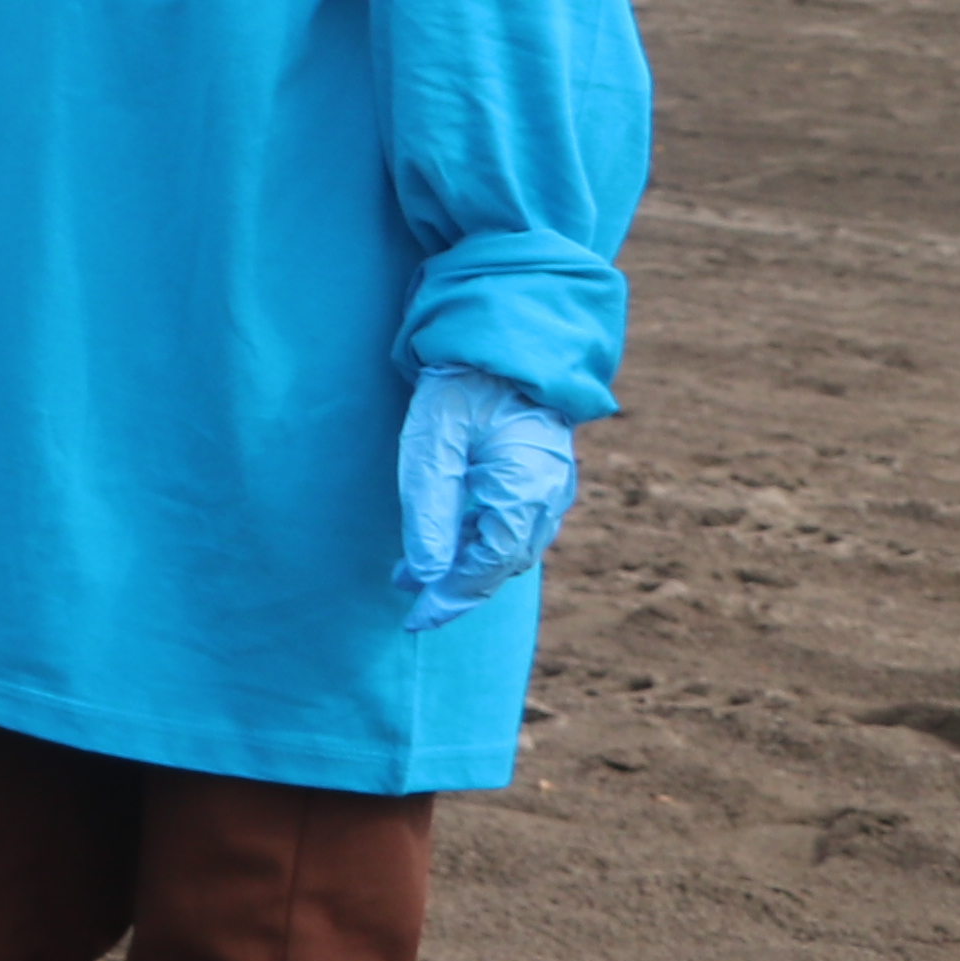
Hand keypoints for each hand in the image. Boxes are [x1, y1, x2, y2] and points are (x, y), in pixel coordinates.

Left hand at [393, 367, 580, 631]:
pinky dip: (476, 540)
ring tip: (411, 574)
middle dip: (456, 585)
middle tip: (410, 603)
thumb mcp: (431, 447)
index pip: (489, 566)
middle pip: (501, 562)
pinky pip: (511, 523)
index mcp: (527, 491)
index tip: (415, 620)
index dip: (452, 597)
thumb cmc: (461, 386)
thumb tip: (426, 577)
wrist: (499, 340)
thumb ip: (430, 513)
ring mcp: (549, 487)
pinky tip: (443, 541)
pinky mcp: (538, 476)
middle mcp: (548, 496)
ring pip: (507, 546)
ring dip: (463, 564)